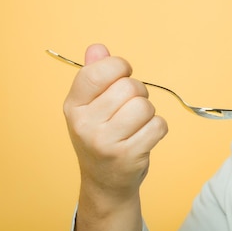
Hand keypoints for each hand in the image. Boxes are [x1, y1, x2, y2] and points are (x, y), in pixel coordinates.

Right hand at [64, 44, 167, 203]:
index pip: (98, 71)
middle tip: (130, 107)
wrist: (105, 182)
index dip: (118, 66)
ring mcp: (105, 142)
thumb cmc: (101, 135)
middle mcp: (84, 124)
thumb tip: (98, 48)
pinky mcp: (128, 156)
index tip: (122, 75)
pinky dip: (158, 128)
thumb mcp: (90, 105)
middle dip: (138, 92)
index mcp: (73, 106)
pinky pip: (158, 125)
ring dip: (148, 112)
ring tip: (136, 124)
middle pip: (128, 87)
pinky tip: (144, 137)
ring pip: (145, 105)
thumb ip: (94, 74)